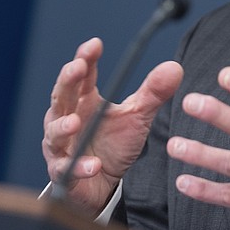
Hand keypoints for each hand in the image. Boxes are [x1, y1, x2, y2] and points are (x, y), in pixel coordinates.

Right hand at [43, 37, 183, 214]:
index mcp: (84, 101)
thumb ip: (152, 92)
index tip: (95, 44)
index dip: (86, 58)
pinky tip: (93, 165)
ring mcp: (62, 147)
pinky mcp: (64, 173)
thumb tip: (175, 67)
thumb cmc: (114, 145)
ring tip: (75, 122)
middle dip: (67, 81)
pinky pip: (67, 169)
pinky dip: (79, 167)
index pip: (82, 76)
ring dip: (63, 127)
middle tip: (76, 68)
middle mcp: (67, 119)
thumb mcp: (137, 116)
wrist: (105, 185)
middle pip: (61, 96)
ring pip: (55, 133)